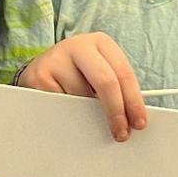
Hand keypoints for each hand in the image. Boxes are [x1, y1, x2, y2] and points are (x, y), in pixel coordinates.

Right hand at [15, 32, 148, 141]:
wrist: (42, 66)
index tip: (139, 123)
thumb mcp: (101, 73)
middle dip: (116, 112)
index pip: (123, 73)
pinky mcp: (39, 76)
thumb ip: (117, 89)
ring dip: (88, 117)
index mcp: (101, 42)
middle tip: (121, 133)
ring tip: (85, 116)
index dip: (134, 101)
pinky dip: (68, 116)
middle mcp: (78, 46)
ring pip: (81, 98)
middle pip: (105, 81)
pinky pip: (61, 106)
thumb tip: (131, 120)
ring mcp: (56, 59)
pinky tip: (66, 110)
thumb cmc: (80, 73)